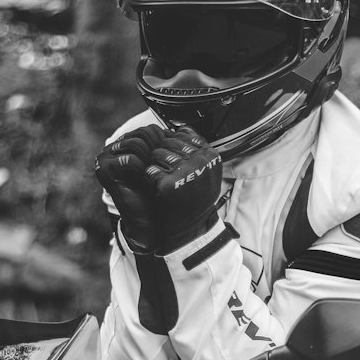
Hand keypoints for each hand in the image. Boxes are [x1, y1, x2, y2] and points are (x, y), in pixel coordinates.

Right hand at [94, 127, 163, 251]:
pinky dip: (142, 170)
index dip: (164, 143)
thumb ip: (163, 146)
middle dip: (157, 149)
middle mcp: (112, 149)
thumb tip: (179, 129)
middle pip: (142, 132)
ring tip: (153, 174)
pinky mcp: (104, 170)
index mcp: (125, 144)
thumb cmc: (157, 194)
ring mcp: (105, 158)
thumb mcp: (162, 165)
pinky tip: (145, 180)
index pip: (147, 130)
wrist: (149, 221)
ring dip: (150, 160)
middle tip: (161, 168)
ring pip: (136, 143)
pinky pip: (130, 160)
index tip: (170, 159)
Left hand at [142, 126, 223, 252]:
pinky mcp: (170, 185)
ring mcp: (186, 173)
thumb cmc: (196, 201)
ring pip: (157, 154)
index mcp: (211, 156)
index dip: (173, 147)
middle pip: (169, 142)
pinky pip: (150, 170)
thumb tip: (182, 128)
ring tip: (161, 181)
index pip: (184, 135)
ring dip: (154, 165)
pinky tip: (156, 189)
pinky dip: (148, 179)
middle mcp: (202, 162)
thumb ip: (197, 150)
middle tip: (165, 173)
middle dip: (162, 155)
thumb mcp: (205, 172)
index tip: (175, 162)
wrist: (191, 231)